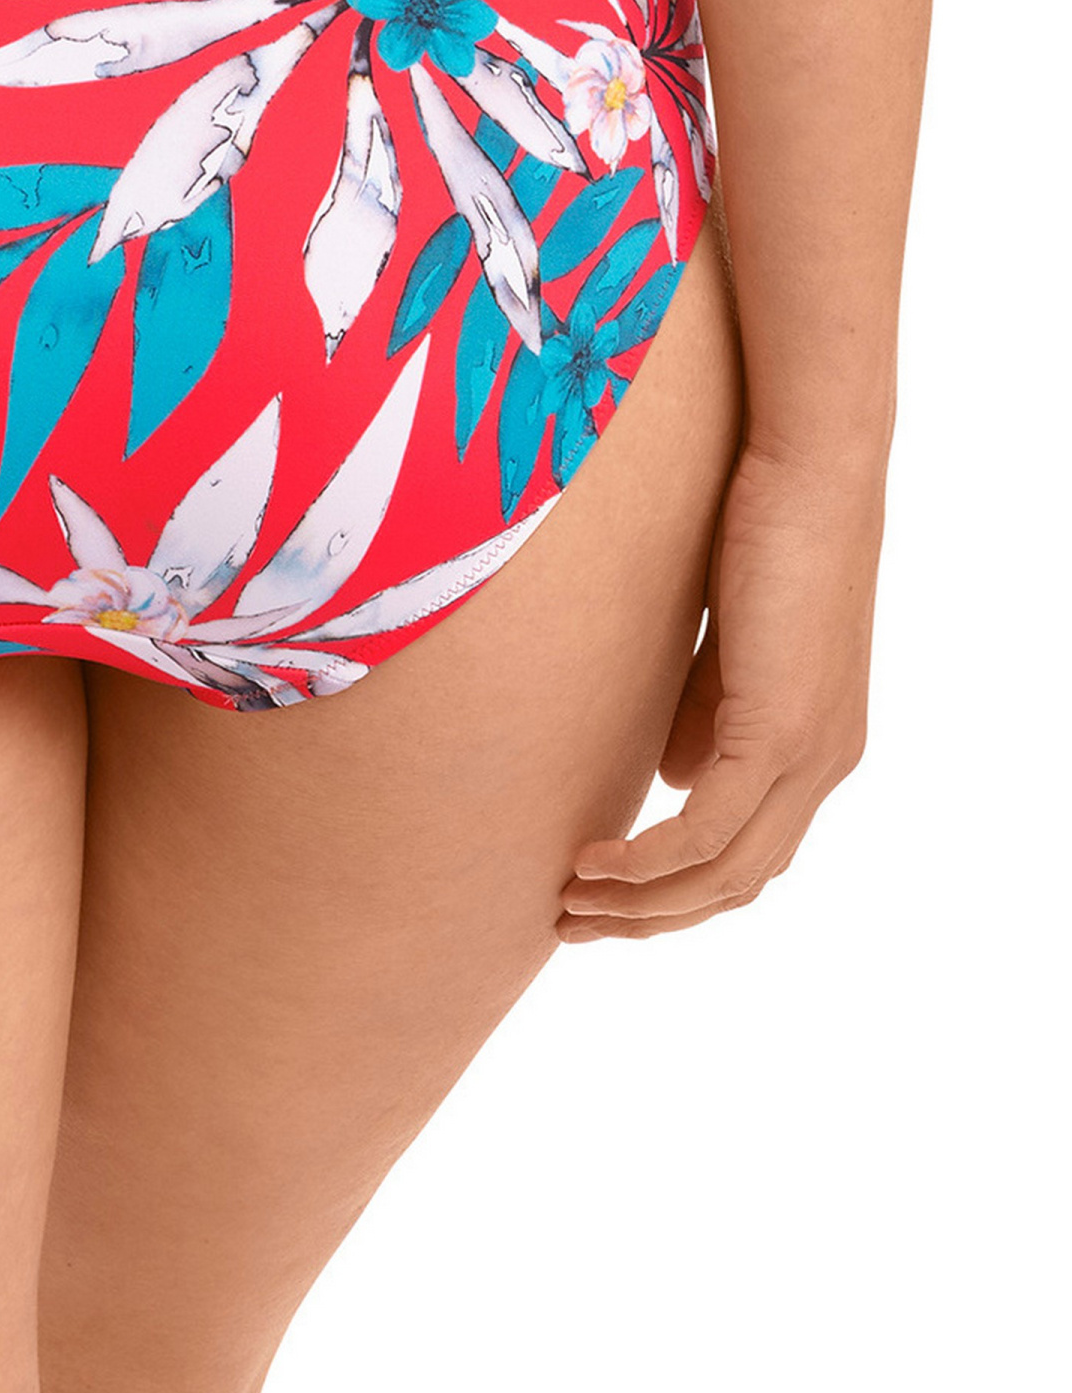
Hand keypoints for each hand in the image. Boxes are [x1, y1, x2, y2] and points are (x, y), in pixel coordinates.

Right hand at [558, 443, 882, 941]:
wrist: (810, 469)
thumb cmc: (766, 527)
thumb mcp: (728, 643)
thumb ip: (706, 712)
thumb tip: (675, 778)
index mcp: (817, 744)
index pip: (749, 852)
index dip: (676, 889)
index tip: (601, 894)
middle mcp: (824, 763)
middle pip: (738, 882)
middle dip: (650, 917)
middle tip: (572, 922)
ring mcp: (810, 753)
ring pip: (725, 873)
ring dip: (642, 904)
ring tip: (569, 904)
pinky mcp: (781, 732)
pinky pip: (709, 831)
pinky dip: (650, 863)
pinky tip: (597, 863)